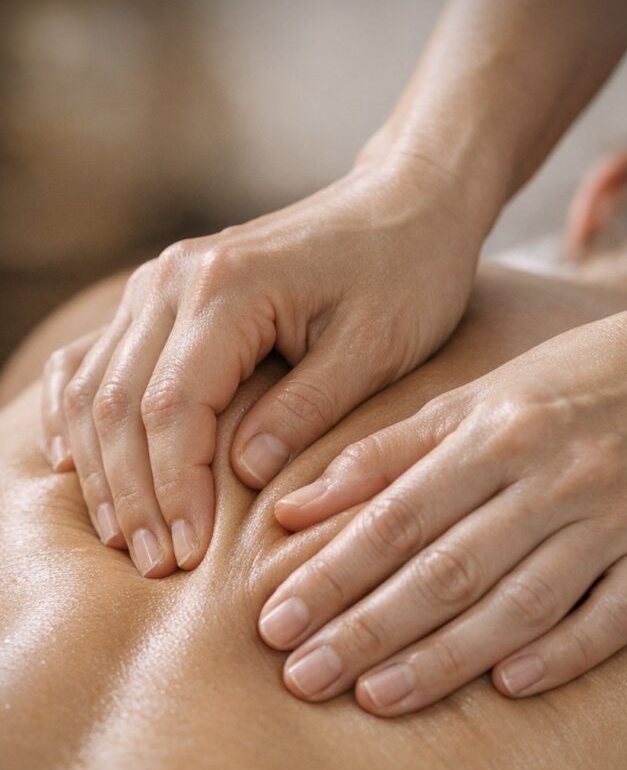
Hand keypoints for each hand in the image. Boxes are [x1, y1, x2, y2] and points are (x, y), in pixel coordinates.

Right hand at [42, 152, 484, 576]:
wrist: (405, 205)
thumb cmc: (405, 274)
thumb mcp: (376, 348)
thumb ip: (306, 410)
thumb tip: (243, 475)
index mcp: (227, 288)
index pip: (171, 409)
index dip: (173, 491)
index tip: (188, 556)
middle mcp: (175, 278)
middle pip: (119, 403)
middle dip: (132, 494)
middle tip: (153, 565)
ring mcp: (162, 281)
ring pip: (97, 383)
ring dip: (102, 466)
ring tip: (124, 537)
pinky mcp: (165, 292)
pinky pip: (99, 355)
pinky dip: (80, 412)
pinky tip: (77, 461)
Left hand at [259, 290, 626, 714]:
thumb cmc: (565, 383)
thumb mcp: (468, 399)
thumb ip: (380, 455)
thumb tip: (288, 508)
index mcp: (495, 432)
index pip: (397, 515)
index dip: (333, 572)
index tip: (276, 621)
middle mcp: (553, 475)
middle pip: (449, 567)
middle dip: (369, 629)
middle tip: (304, 678)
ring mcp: (615, 517)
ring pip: (522, 602)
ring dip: (446, 657)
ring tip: (377, 697)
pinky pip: (616, 615)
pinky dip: (565, 653)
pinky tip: (508, 687)